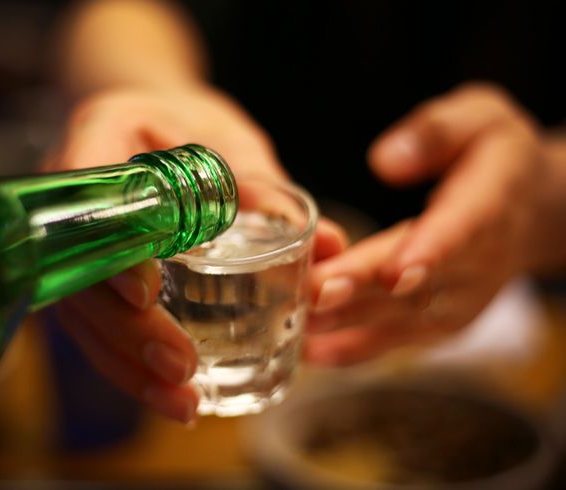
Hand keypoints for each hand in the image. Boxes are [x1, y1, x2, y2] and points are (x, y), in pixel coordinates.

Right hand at [47, 85, 346, 421]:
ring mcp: (73, 242)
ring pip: (81, 314)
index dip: (110, 253)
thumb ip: (267, 191)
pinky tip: (168, 395)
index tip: (147, 294)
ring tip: (181, 405)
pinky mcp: (89, 275)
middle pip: (80, 278)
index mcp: (101, 139)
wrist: (152, 125)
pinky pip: (96, 325)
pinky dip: (130, 363)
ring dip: (128, 366)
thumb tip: (331, 248)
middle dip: (127, 332)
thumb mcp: (228, 142)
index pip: (89, 204)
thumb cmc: (190, 125)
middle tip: (180, 367)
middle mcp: (72, 198)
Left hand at [305, 83, 549, 365]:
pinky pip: (397, 339)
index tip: (397, 271)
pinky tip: (311, 353)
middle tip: (317, 292)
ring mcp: (458, 299)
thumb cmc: (492, 154)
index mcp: (490, 204)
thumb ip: (438, 132)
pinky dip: (354, 349)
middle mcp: (478, 262)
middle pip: (420, 280)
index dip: (430, 251)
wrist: (525, 210)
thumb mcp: (480, 117)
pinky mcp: (437, 321)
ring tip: (299, 322)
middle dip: (367, 288)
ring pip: (402, 316)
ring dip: (350, 321)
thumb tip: (385, 160)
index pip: (463, 230)